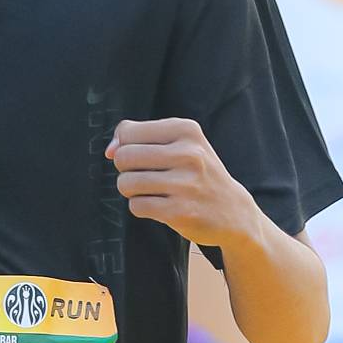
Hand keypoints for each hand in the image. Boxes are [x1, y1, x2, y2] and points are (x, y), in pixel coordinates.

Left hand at [108, 119, 257, 246]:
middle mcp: (189, 154)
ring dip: (131, 190)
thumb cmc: (196, 173)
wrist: (233, 210)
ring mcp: (185, 184)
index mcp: (187, 130)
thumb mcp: (179, 142)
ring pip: (126, 183)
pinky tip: (159, 206)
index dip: (125, 146)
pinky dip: (140, 207)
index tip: (140, 157)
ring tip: (150, 191)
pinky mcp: (180, 212)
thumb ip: (139, 136)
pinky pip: (136, 206)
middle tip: (144, 176)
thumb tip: (109, 151)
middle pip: (123, 157)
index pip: (128, 132)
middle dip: (126, 169)